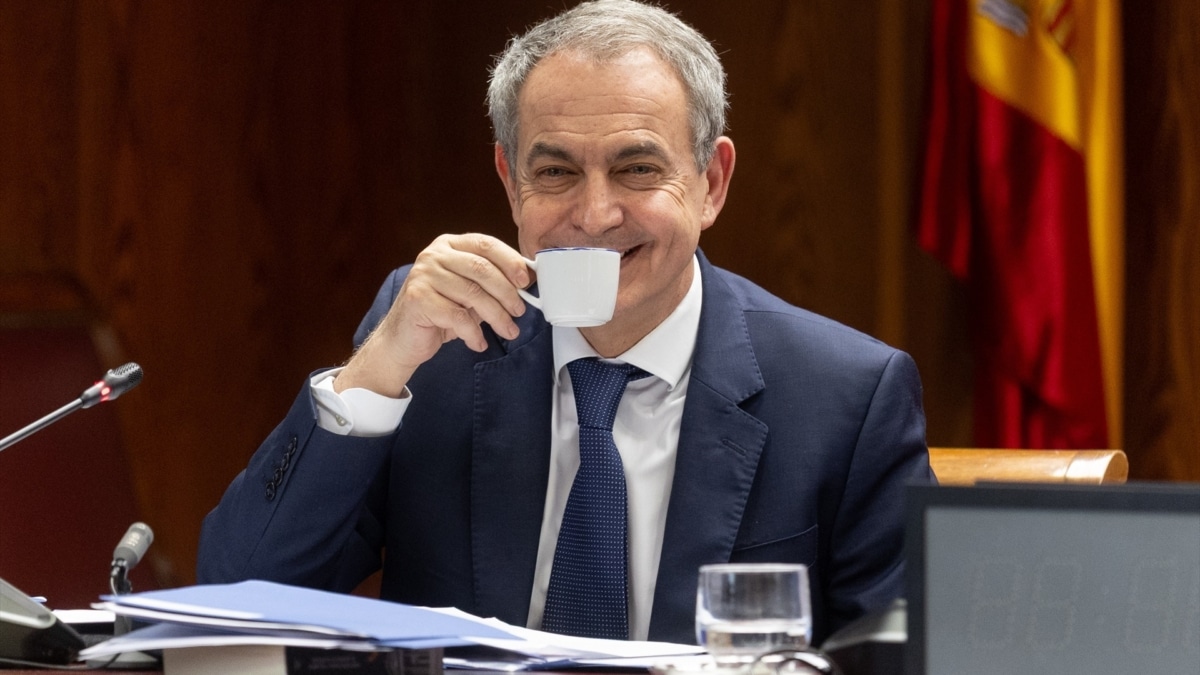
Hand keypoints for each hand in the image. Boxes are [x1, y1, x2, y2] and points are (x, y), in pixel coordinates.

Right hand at [334, 234, 530, 396]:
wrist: (403, 338)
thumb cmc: (440, 312)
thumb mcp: (469, 292)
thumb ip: (492, 282)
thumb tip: (526, 281)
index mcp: (449, 245)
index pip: (486, 244)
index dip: (510, 261)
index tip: (526, 281)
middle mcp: (434, 255)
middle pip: (482, 269)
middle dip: (507, 293)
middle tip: (519, 311)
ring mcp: (423, 275)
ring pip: (473, 294)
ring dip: (496, 317)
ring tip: (508, 330)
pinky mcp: (418, 299)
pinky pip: (458, 317)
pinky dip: (474, 334)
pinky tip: (479, 343)